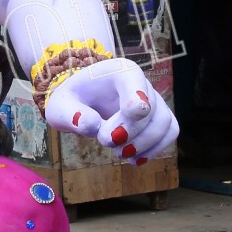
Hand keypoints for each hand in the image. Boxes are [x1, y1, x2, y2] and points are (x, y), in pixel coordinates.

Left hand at [41, 60, 176, 163]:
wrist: (82, 102)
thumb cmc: (73, 101)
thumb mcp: (61, 105)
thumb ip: (71, 114)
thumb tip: (92, 126)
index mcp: (119, 71)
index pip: (136, 82)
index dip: (134, 105)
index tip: (120, 129)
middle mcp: (142, 83)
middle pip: (151, 110)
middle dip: (130, 132)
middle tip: (104, 142)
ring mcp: (154, 101)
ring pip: (165, 123)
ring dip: (144, 145)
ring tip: (120, 154)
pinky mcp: (159, 118)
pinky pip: (170, 132)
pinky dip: (155, 149)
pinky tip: (133, 160)